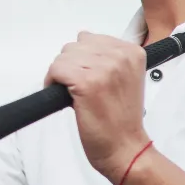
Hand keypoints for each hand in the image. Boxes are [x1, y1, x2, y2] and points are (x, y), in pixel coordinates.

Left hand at [45, 32, 149, 183]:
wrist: (124, 147)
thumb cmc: (120, 117)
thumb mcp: (124, 77)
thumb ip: (107, 56)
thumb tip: (82, 38)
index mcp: (132, 52)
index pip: (90, 38)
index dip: (81, 59)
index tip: (86, 76)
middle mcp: (120, 56)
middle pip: (74, 47)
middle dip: (70, 66)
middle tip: (79, 88)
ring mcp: (104, 68)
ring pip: (63, 58)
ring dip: (61, 76)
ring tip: (74, 94)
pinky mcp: (86, 82)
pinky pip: (56, 70)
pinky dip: (52, 82)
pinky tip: (65, 97)